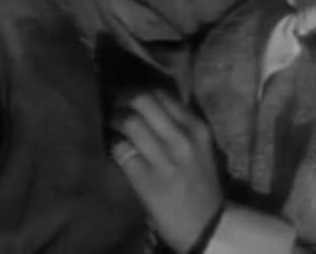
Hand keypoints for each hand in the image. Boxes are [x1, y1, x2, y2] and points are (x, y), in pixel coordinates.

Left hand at [110, 90, 222, 253]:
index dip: (139, 90)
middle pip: (143, 101)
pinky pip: (121, 150)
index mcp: (197, 127)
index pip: (162, 94)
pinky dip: (113, 144)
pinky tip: (112, 147)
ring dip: (114, 118)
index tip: (128, 95)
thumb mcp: (199, 146)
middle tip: (113, 104)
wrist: (206, 225)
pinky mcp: (147, 180)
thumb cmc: (200, 182)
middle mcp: (183, 137)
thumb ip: (179, 124)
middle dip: (122, 98)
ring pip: (130, 121)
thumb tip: (146, 102)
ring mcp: (165, 158)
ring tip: (109, 122)